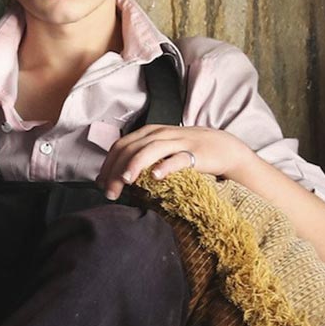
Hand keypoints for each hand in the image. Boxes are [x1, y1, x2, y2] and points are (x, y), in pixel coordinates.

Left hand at [96, 124, 252, 199]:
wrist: (223, 147)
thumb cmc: (187, 151)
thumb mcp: (160, 150)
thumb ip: (139, 158)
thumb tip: (113, 177)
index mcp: (149, 133)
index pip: (121, 145)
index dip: (108, 164)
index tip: (102, 185)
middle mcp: (160, 134)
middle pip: (131, 149)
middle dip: (116, 170)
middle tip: (110, 192)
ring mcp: (178, 142)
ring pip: (150, 150)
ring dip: (135, 165)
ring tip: (125, 181)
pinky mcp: (194, 153)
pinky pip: (178, 159)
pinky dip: (165, 167)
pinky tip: (156, 177)